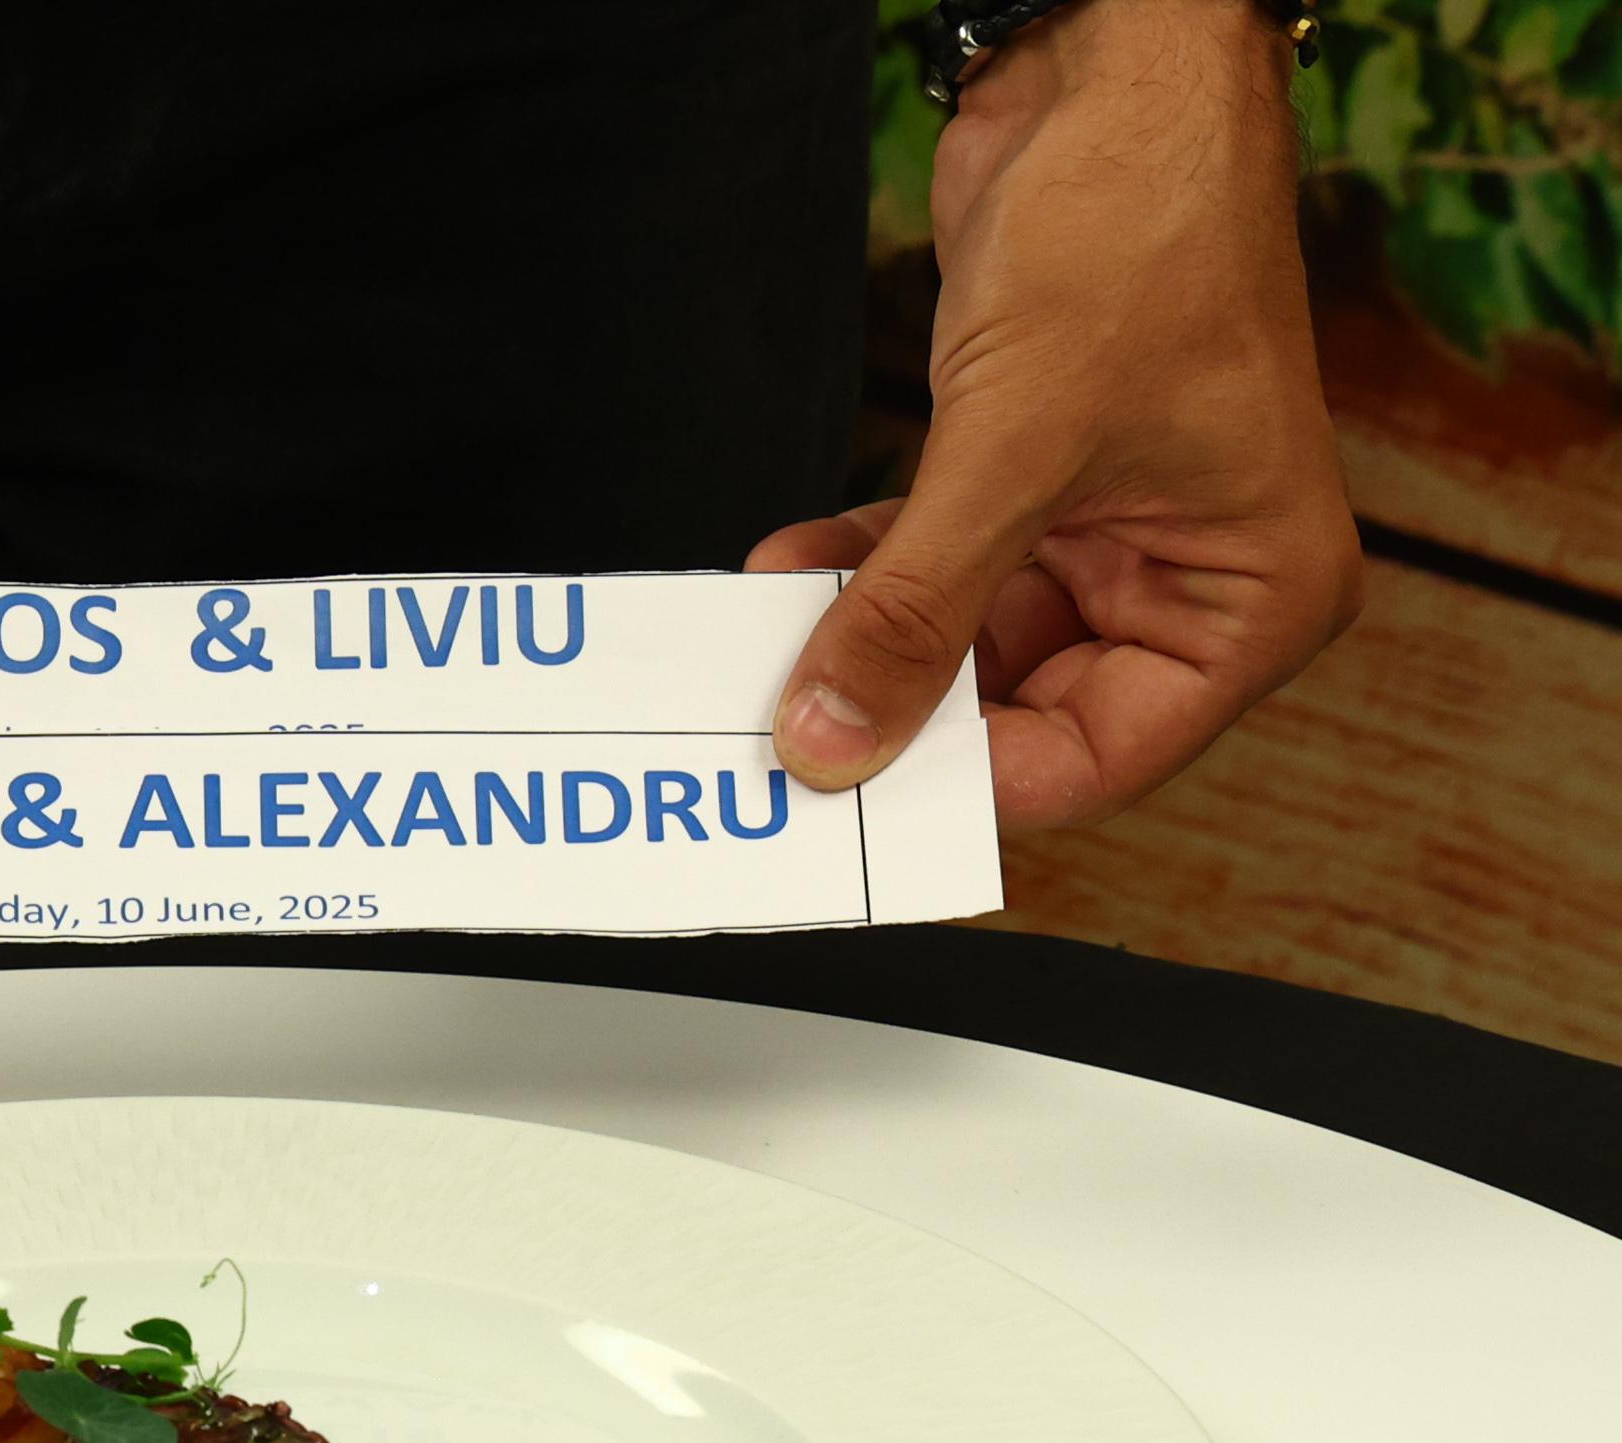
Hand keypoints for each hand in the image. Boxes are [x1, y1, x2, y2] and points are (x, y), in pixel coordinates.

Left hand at [748, 0, 1361, 828]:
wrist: (1116, 80)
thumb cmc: (1142, 229)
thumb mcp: (1010, 450)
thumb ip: (916, 610)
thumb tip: (834, 738)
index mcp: (1252, 598)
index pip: (1096, 759)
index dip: (968, 782)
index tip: (850, 790)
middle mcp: (1190, 578)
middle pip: (1021, 711)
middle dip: (899, 707)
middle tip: (783, 729)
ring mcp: (1108, 530)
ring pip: (963, 640)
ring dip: (862, 638)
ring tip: (764, 652)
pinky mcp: (1032, 478)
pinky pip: (935, 564)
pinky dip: (860, 570)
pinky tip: (785, 577)